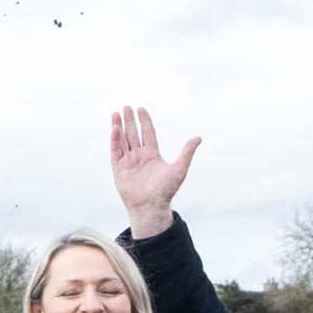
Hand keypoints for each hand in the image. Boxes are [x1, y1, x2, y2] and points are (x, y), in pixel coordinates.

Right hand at [109, 105, 199, 241]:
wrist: (151, 205)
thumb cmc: (166, 190)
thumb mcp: (179, 169)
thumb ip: (187, 152)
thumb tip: (198, 138)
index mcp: (152, 155)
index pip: (147, 133)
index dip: (145, 121)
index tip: (141, 109)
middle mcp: (139, 156)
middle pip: (133, 134)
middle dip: (130, 120)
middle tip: (127, 106)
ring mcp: (128, 162)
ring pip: (122, 140)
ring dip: (119, 127)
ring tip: (116, 113)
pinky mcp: (119, 169)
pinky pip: (115, 151)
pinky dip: (115, 140)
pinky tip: (115, 128)